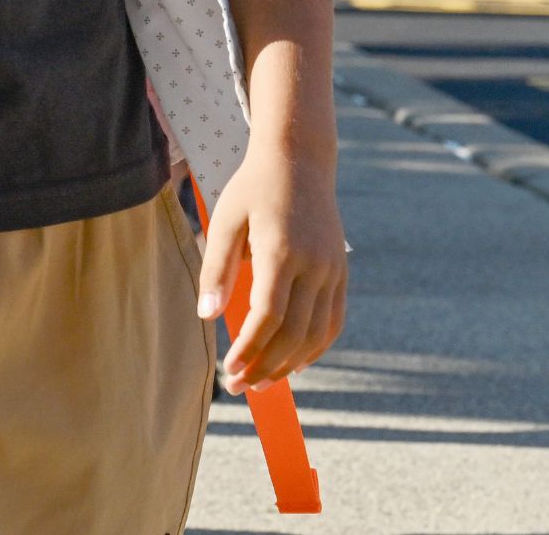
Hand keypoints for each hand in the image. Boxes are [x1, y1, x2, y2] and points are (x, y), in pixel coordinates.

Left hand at [198, 150, 346, 395]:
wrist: (300, 160)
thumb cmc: (253, 190)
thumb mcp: (225, 221)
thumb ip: (215, 269)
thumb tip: (207, 317)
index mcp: (282, 250)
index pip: (268, 316)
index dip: (249, 350)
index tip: (228, 372)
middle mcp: (314, 263)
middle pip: (294, 333)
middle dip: (265, 367)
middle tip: (238, 387)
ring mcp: (333, 269)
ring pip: (317, 334)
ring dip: (289, 365)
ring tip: (261, 383)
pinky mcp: (341, 272)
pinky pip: (334, 321)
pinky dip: (316, 348)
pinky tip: (293, 365)